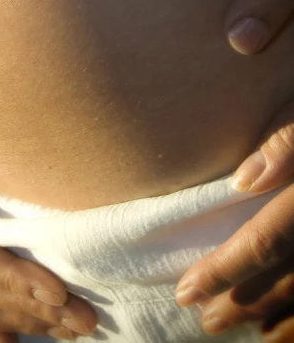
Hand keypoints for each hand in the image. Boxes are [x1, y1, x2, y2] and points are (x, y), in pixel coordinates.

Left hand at [173, 99, 293, 336]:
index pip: (265, 242)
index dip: (223, 271)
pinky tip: (282, 331)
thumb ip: (286, 144)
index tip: (185, 291)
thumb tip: (241, 182)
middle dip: (243, 302)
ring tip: (238, 329)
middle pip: (287, 280)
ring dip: (275, 320)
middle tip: (206, 319)